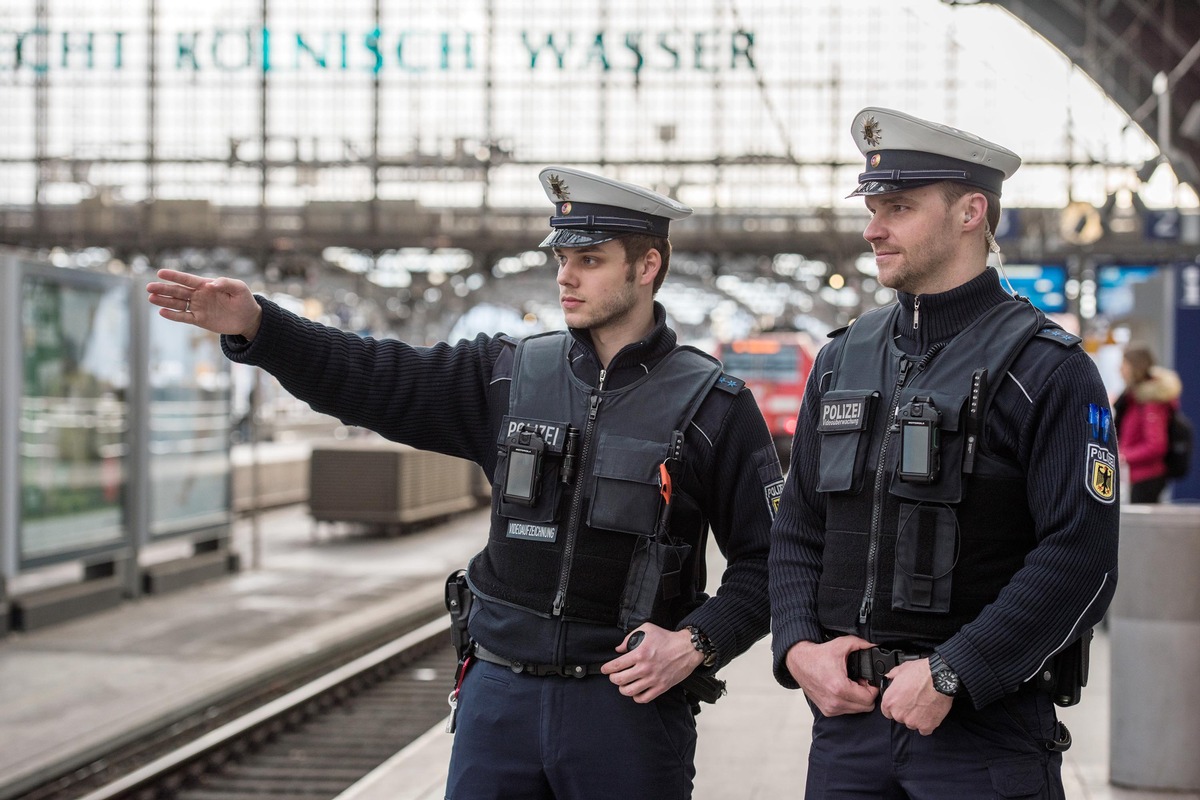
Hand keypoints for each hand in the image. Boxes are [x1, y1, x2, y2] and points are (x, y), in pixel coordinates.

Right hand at [146, 268, 262, 339]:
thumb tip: (211, 284)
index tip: (160, 273)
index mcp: (206, 285)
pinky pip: (184, 317)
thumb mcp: (240, 288)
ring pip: (177, 303)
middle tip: (149, 287)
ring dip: (164, 301)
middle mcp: (199, 295)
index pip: (187, 279)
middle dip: (163, 289)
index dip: (174, 276)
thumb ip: (226, 283)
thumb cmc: (244, 300)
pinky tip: (162, 312)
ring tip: (151, 298)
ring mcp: (198, 307)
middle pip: (178, 291)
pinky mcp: (199, 320)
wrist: (248, 319)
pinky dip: (173, 315)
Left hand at [601, 624, 703, 702]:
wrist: (687, 648)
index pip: (616, 665)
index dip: (607, 668)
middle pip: (620, 680)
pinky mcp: (661, 687)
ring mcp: (653, 679)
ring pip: (630, 691)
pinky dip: (636, 697)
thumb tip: (619, 649)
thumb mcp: (647, 629)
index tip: (605, 669)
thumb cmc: (667, 638)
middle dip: (613, 678)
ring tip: (623, 684)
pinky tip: (636, 691)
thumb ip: (630, 638)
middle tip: (613, 676)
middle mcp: (645, 668)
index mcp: (640, 653)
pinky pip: (644, 698)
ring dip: (623, 689)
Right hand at [785, 636, 878, 716]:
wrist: (798, 662)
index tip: (868, 680)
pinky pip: (846, 711)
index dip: (873, 688)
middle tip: (861, 682)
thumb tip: (875, 646)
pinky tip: (843, 690)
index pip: (869, 698)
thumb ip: (861, 644)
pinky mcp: (826, 710)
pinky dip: (849, 702)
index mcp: (839, 687)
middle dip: (867, 694)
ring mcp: (830, 708)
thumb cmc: (818, 655)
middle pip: (866, 707)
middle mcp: (834, 701)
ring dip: (858, 700)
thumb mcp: (841, 645)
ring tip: (851, 685)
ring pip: (857, 711)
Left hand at [879, 658, 952, 734]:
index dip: (895, 707)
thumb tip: (889, 678)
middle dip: (906, 711)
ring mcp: (912, 721)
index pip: (887, 711)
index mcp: (889, 701)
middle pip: (900, 718)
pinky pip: (924, 730)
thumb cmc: (922, 673)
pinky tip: (930, 714)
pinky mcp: (926, 726)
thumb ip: (892, 676)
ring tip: (924, 706)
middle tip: (915, 702)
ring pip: (912, 723)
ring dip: (917, 718)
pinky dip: (927, 724)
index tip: (901, 704)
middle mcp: (898, 714)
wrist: (940, 679)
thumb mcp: (901, 669)